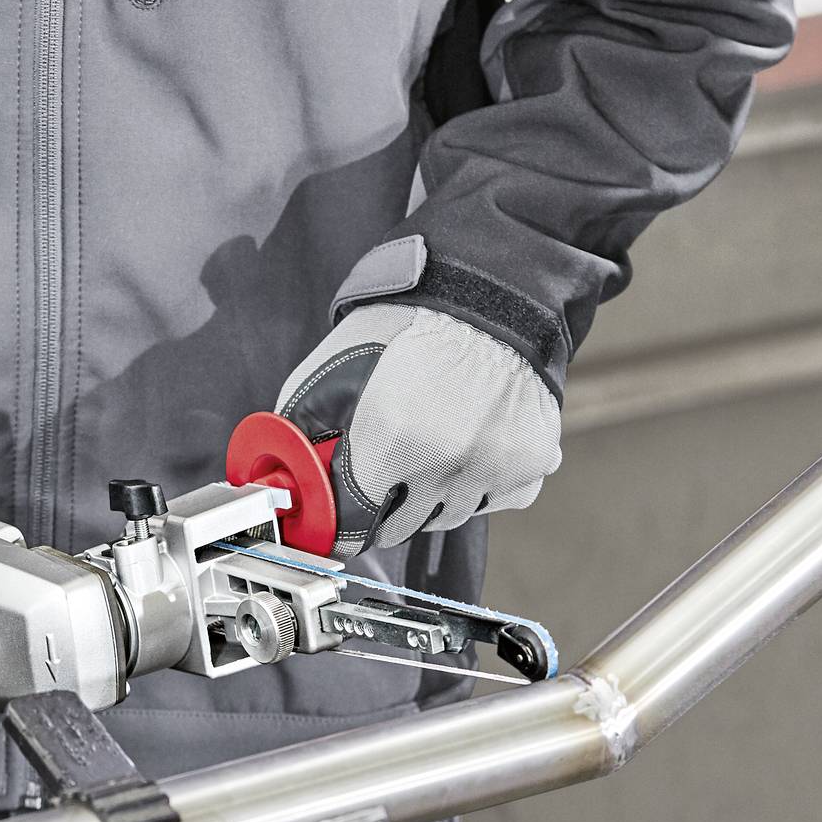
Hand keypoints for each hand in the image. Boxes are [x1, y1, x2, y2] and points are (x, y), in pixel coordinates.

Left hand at [275, 303, 561, 555]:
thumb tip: (290, 483)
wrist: (490, 293)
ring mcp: (494, 466)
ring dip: (433, 495)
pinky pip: (496, 500)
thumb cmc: (409, 323)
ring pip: (449, 517)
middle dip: (386, 502)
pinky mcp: (530, 464)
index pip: (354, 524)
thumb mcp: (333, 369)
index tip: (339, 528)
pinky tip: (472, 444)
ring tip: (432, 444)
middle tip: (387, 466)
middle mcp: (446, 460)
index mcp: (392, 436)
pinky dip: (481, 483)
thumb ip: (308, 432)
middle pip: (401, 525)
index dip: (342, 527)